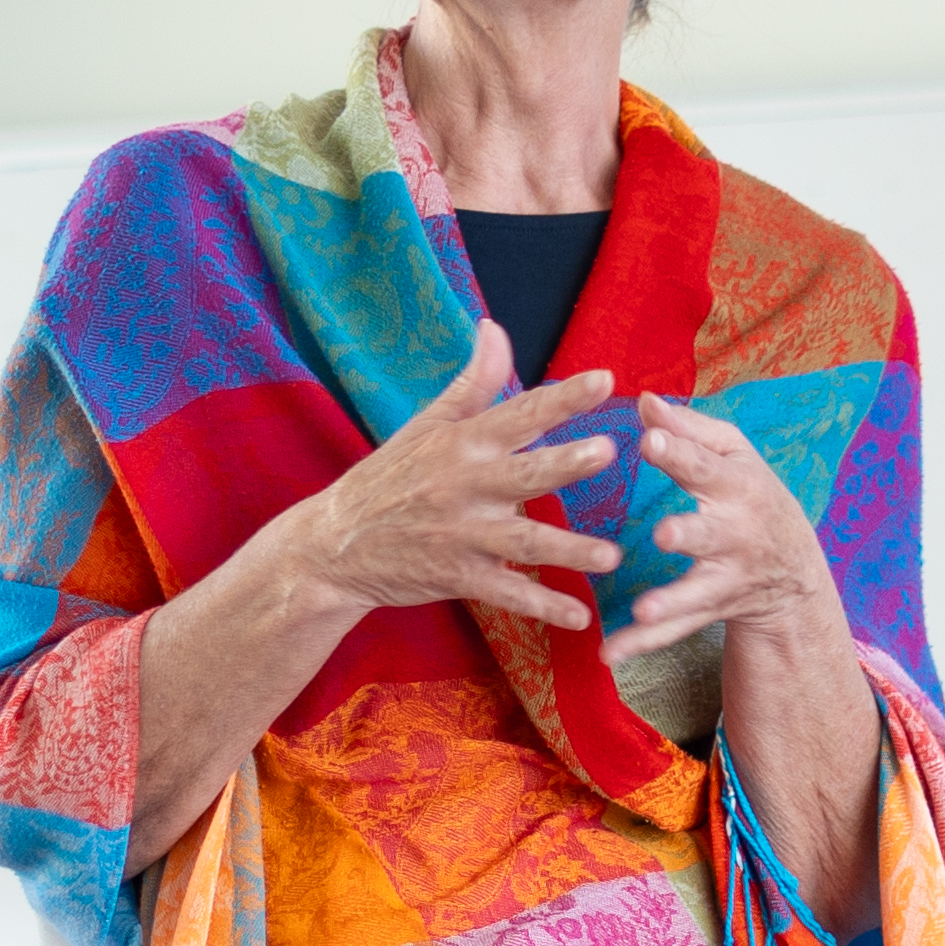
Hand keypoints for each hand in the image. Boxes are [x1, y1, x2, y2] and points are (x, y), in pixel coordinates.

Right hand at [290, 331, 620, 633]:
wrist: (334, 547)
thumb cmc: (388, 479)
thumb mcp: (424, 425)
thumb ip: (472, 383)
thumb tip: (495, 328)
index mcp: (461, 444)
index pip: (519, 414)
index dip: (562, 398)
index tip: (606, 381)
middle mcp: (464, 486)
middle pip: (522, 473)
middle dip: (564, 463)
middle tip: (607, 451)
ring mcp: (460, 535)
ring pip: (522, 542)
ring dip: (567, 550)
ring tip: (611, 557)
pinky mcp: (456, 577)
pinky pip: (506, 594)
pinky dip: (542, 607)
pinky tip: (581, 617)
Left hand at [617, 399, 837, 659]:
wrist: (794, 570)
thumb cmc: (751, 495)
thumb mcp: (732, 454)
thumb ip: (688, 429)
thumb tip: (645, 401)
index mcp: (738, 487)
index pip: (706, 467)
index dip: (680, 452)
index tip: (650, 440)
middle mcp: (736, 535)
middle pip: (711, 535)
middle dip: (690, 534)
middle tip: (666, 534)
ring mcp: (725, 578)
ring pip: (697, 593)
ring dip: (671, 603)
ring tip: (644, 609)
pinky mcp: (710, 610)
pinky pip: (674, 631)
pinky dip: (642, 644)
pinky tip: (608, 653)